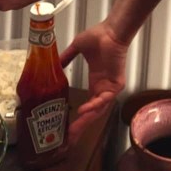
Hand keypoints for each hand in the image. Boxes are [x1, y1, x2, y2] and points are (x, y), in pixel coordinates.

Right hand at [61, 20, 128, 143]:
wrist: (110, 31)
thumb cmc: (97, 37)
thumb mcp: (77, 48)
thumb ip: (67, 57)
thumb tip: (54, 63)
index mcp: (96, 82)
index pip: (87, 106)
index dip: (78, 118)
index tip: (67, 128)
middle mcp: (103, 88)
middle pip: (92, 113)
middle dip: (81, 126)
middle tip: (69, 139)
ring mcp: (110, 88)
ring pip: (98, 110)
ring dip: (86, 120)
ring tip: (74, 130)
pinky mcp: (116, 85)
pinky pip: (104, 99)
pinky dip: (94, 106)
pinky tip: (84, 111)